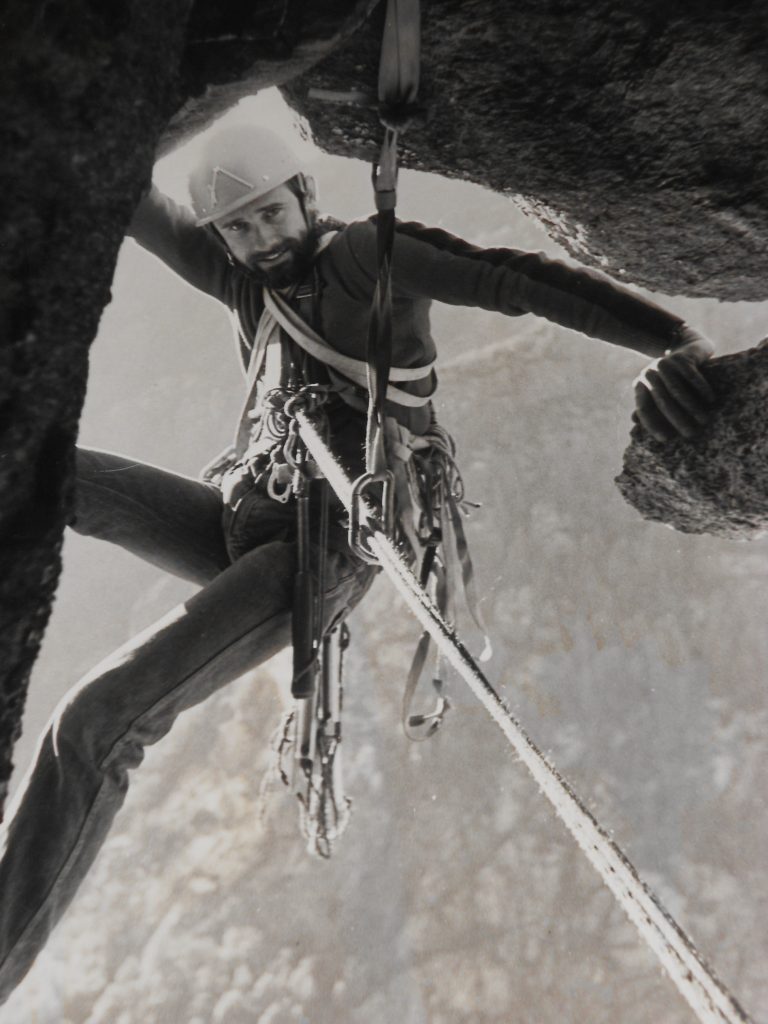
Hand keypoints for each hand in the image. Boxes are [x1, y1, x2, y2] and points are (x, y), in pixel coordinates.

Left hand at [633, 327, 716, 441]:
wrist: (687, 347)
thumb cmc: (674, 376)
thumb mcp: (660, 390)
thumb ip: (648, 404)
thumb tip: (634, 421)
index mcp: (641, 385)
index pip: (644, 408)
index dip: (652, 425)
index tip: (665, 439)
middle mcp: (650, 374)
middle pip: (662, 402)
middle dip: (677, 420)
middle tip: (691, 434)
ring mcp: (665, 365)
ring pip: (678, 391)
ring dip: (692, 408)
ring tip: (704, 421)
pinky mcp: (681, 358)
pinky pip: (692, 377)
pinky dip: (702, 390)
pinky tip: (711, 401)